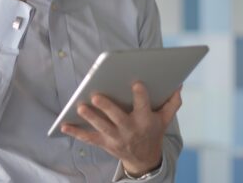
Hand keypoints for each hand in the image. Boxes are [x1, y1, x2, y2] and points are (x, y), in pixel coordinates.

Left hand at [61, 82, 181, 175]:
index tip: (136, 83)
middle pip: (117, 117)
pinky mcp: (105, 144)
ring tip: (80, 106)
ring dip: (90, 117)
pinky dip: (76, 132)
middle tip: (96, 96)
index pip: (143, 105)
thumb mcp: (165, 119)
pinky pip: (89, 138)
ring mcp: (116, 138)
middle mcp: (130, 129)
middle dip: (107, 107)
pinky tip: (64, 126)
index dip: (140, 94)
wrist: (145, 159)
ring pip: (101, 127)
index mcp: (145, 120)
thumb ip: (172, 102)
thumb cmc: (153, 132)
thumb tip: (178, 84)